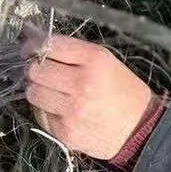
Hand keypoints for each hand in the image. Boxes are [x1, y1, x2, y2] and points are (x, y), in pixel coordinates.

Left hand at [23, 32, 153, 159]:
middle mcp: (81, 83)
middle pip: (36, 70)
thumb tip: (35, 39)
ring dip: (38, 90)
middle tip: (41, 71)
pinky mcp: (66, 132)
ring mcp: (72, 110)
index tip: (30, 48)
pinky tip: (60, 109)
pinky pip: (40, 115)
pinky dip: (45, 110)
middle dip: (35, 69)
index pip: (50, 45)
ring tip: (52, 91)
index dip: (34, 45)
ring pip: (33, 93)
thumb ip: (73, 52)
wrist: (140, 131)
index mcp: (94, 60)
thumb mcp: (107, 62)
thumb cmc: (123, 92)